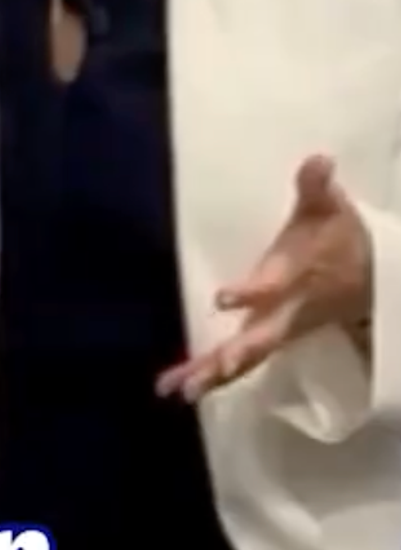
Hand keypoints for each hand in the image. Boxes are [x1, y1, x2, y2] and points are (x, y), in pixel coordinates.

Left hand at [157, 154, 372, 402]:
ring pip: (245, 358)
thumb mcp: (330, 207)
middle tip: (204, 374)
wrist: (374, 277)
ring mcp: (278, 329)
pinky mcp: (269, 338)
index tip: (222, 298)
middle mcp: (285, 310)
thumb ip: (317, 186)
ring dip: (211, 374)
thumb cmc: (341, 234)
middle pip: (259, 339)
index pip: (272, 286)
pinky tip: (179, 388)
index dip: (251, 292)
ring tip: (175, 390)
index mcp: (294, 276)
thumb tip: (318, 159)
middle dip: (233, 355)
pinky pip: (240, 362)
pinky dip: (211, 376)